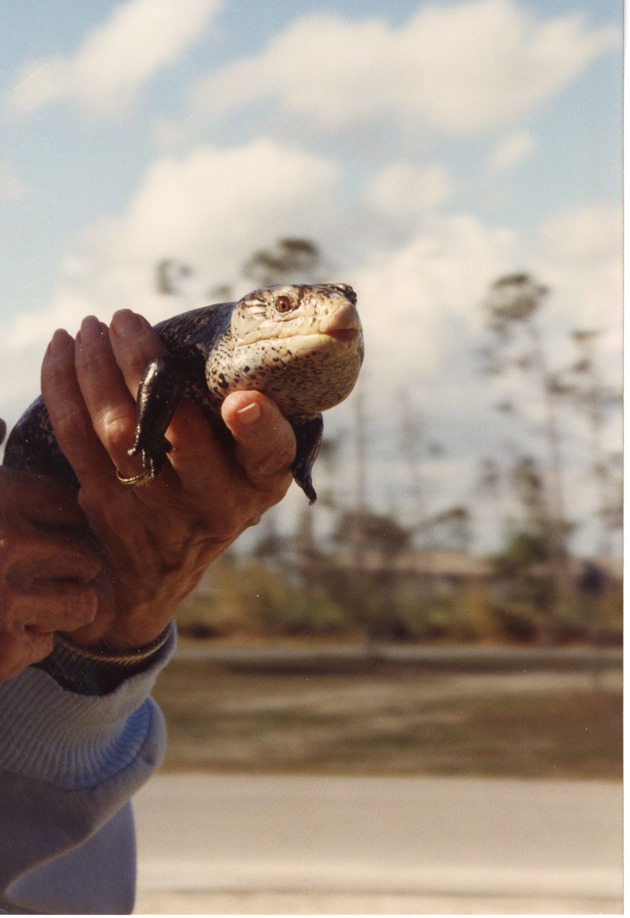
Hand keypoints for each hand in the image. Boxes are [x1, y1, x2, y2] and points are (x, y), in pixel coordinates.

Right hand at [0, 466, 100, 679]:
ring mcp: (6, 596)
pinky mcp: (2, 645)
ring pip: (82, 602)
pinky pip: (46, 642)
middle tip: (37, 575)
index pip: (71, 508)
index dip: (62, 524)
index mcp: (2, 498)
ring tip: (25, 602)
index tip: (43, 534)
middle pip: (87, 555)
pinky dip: (27, 642)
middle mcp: (8, 542)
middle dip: (67, 568)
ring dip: (58, 606)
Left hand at [40, 310, 295, 649]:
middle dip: (144, 367)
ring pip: (118, 430)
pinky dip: (62, 388)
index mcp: (259, 481)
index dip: (258, 428)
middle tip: (124, 318)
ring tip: (90, 326)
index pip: (269, 454)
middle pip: (177, 431)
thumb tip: (228, 339)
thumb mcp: (252, 470)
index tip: (241, 400)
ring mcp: (157, 507)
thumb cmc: (218, 490)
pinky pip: (76, 440)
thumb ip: (252, 421)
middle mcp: (214, 499)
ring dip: (95, 369)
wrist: (161, 575)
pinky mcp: (107, 503)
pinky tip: (61, 350)